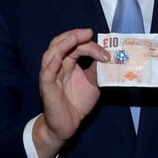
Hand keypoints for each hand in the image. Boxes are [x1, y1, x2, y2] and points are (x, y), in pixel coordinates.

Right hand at [34, 29, 109, 157]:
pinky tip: (59, 57)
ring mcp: (50, 76)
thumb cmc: (78, 102)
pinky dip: (51, 63)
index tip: (106, 51)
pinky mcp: (47, 88)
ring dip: (62, 44)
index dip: (89, 45)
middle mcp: (57, 66)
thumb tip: (111, 56)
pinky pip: (46, 73)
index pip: (76, 47)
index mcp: (68, 63)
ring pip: (51, 54)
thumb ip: (98, 70)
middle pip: (61, 44)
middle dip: (74, 36)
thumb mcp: (94, 83)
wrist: (68, 125)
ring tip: (74, 38)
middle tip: (88, 32)